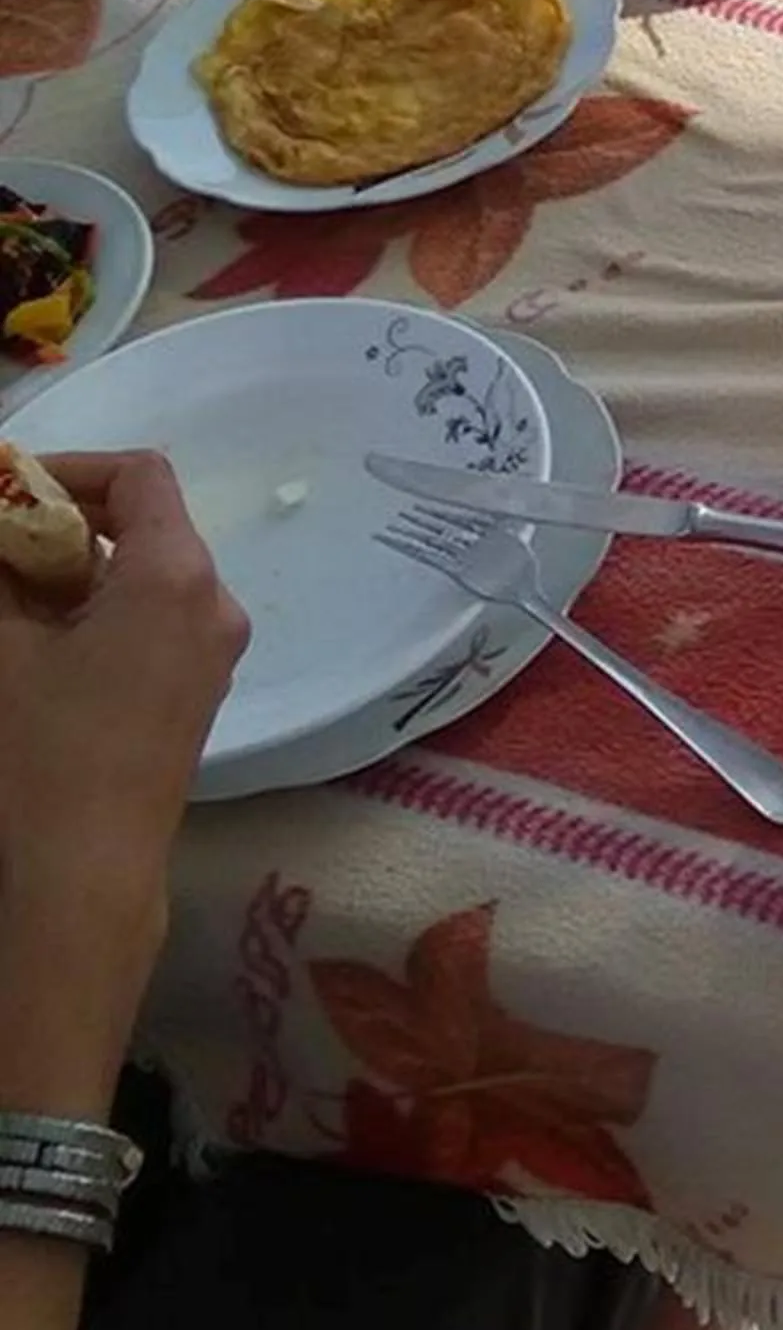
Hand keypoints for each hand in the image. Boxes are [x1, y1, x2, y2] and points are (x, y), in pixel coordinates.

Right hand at [0, 453, 246, 1112]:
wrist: (88, 861)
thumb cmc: (44, 747)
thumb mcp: (5, 646)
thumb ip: (1, 572)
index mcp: (178, 576)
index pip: (141, 477)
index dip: (70, 468)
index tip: (6, 488)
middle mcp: (215, 602)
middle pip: (148, 522)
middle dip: (66, 518)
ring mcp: (215, 647)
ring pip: (150, 571)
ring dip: (79, 563)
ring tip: (9, 588)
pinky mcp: (200, 686)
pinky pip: (156, 615)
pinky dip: (101, 603)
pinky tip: (40, 632)